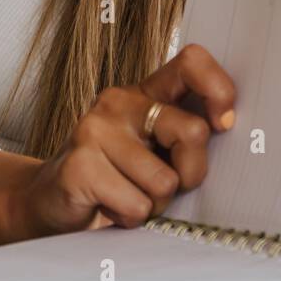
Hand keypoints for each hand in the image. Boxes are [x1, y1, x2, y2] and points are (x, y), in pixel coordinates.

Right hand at [6, 44, 236, 236]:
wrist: (49, 201)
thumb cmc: (117, 178)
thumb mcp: (156, 149)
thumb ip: (187, 136)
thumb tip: (232, 129)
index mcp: (146, 93)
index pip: (192, 62)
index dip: (219, 89)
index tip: (225, 122)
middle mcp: (121, 102)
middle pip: (192, 131)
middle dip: (191, 173)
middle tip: (166, 186)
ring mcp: (96, 130)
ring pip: (165, 182)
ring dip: (154, 204)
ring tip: (128, 196)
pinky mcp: (80, 164)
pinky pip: (137, 205)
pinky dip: (131, 218)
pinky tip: (109, 208)